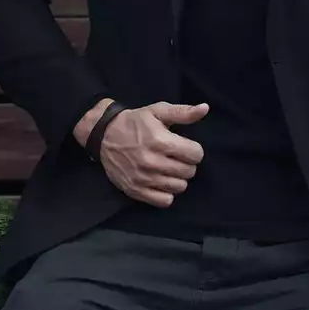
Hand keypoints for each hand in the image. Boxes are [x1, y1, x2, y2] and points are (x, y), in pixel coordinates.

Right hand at [77, 100, 207, 207]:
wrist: (103, 135)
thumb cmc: (134, 122)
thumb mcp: (158, 111)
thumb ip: (183, 112)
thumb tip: (205, 108)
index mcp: (160, 141)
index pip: (196, 155)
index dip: (194, 150)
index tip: (185, 147)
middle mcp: (153, 162)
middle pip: (189, 172)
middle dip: (187, 164)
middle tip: (176, 158)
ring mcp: (144, 179)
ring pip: (179, 187)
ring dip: (177, 178)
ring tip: (169, 169)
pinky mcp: (136, 190)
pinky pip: (164, 201)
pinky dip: (166, 193)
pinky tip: (161, 182)